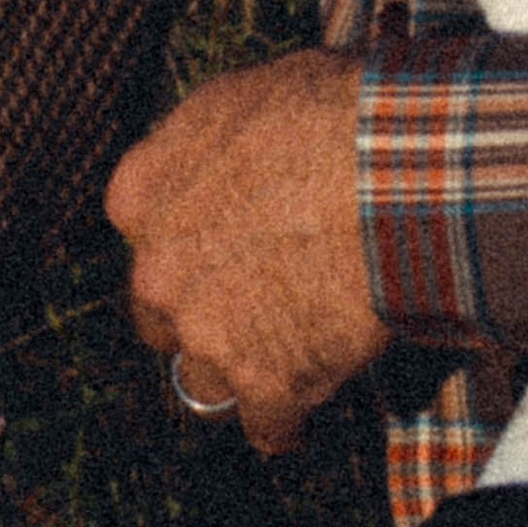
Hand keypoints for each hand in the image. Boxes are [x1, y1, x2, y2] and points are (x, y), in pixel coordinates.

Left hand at [104, 50, 384, 453]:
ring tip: (280, 363)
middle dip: (198, 314)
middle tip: (248, 308)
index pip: (140, 237)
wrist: (387, 171)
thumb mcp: (240, 99)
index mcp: (139, 193)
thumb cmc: (325, 113)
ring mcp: (206, 333)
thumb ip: (208, 148)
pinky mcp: (264, 383)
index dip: (182, 246)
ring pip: (204, 379)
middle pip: (161, 315)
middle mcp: (156, 270)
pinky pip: (266, 427)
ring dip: (238, 372)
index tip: (213, 250)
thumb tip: (228, 153)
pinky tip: (306, 412)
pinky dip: (287, 422)